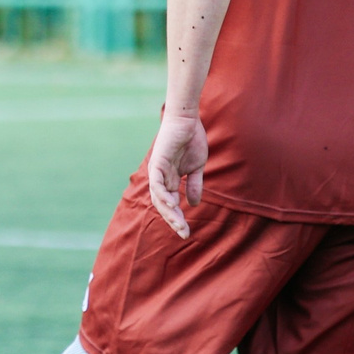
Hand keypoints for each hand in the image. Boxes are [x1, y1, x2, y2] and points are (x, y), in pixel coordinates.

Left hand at [146, 109, 207, 238]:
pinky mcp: (157, 162)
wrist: (188, 120)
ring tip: (179, 224)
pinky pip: (157, 182)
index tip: (187, 233)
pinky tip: (172, 204)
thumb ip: (194, 185)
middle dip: (173, 220)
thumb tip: (193, 205)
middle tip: (184, 233)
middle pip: (163, 205)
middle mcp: (160, 178)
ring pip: (159, 197)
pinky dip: (162, 194)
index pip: (170, 205)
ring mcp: (157, 170)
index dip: (178, 219)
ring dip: (169, 212)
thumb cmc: (192, 140)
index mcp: (169, 180)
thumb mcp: (196, 168)